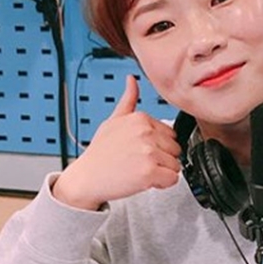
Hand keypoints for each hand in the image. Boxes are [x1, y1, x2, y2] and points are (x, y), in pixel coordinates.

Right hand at [52, 74, 181, 210]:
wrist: (87, 178)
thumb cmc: (100, 153)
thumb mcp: (112, 120)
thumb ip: (128, 100)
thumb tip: (132, 80)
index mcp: (141, 118)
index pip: (170, 134)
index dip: (158, 146)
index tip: (141, 150)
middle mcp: (146, 132)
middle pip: (175, 149)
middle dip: (162, 159)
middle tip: (139, 162)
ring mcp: (148, 151)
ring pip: (176, 165)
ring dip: (162, 172)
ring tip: (140, 170)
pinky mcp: (149, 171)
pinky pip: (173, 178)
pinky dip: (162, 184)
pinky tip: (145, 180)